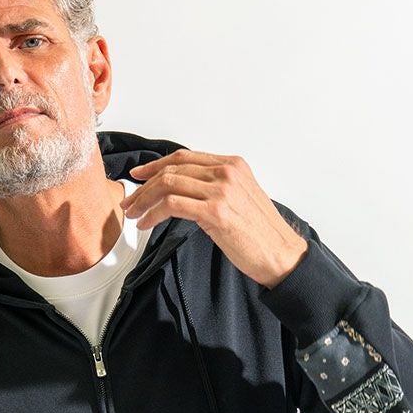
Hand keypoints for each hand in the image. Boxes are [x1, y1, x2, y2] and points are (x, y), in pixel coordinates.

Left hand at [120, 149, 308, 288]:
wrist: (281, 254)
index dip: (156, 165)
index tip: (139, 176)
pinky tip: (146, 224)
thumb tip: (185, 193)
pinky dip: (153, 214)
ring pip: (168, 185)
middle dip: (144, 186)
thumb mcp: (240, 200)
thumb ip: (216, 189)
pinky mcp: (215, 211)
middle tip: (130, 202)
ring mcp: (221, 190)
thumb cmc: (262, 235)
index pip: (185, 158)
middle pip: (172, 170)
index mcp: (233, 165)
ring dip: (144, 201)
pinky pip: (172, 205)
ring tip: (133, 215)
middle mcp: (226, 172)